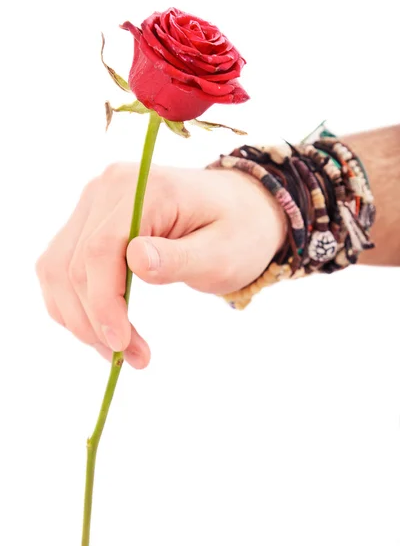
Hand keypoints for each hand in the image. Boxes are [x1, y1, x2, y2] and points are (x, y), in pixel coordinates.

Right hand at [36, 162, 285, 367]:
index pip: (100, 249)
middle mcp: (108, 187)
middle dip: (94, 321)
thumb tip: (135, 260)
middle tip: (131, 358)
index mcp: (144, 187)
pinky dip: (74, 303)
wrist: (240, 210)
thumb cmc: (238, 232)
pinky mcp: (89, 221)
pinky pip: (61, 266)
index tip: (122, 344)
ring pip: (58, 269)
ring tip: (118, 350)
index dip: (103, 303)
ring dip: (79, 318)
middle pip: (73, 264)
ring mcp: (94, 203)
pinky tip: (101, 327)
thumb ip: (180, 258)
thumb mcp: (223, 253)